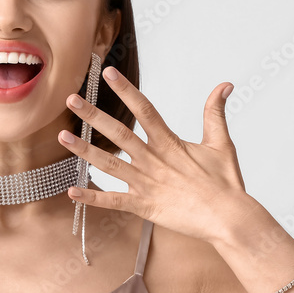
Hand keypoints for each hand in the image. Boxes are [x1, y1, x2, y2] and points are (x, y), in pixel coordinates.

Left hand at [58, 66, 256, 242]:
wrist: (230, 218)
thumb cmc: (226, 183)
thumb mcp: (221, 143)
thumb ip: (215, 113)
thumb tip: (225, 85)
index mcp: (170, 143)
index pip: (144, 109)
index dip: (126, 89)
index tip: (108, 73)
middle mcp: (154, 160)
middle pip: (119, 133)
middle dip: (93, 115)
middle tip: (71, 99)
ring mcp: (147, 183)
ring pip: (109, 164)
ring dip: (84, 150)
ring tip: (63, 136)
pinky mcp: (145, 206)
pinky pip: (114, 201)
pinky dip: (92, 197)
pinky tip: (71, 191)